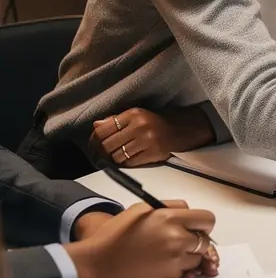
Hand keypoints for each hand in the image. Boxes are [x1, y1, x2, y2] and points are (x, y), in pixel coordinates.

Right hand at [65, 199, 216, 277]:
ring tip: (168, 254)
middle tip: (182, 241)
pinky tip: (162, 266)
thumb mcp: (141, 209)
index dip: (203, 223)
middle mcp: (176, 239)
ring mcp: (174, 261)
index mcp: (170, 218)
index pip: (207, 219)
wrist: (95, 265)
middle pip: (206, 241)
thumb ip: (169, 207)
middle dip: (198, 240)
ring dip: (189, 256)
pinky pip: (185, 273)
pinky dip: (179, 271)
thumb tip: (188, 212)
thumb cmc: (115, 235)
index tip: (196, 226)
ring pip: (198, 258)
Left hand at [91, 106, 213, 165]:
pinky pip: (129, 163)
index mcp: (134, 114)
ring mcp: (147, 141)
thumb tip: (95, 125)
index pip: (103, 129)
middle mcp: (140, 126)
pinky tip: (129, 158)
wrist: (179, 129)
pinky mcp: (153, 154)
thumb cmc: (153, 122)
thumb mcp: (136, 116)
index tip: (94, 143)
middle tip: (105, 152)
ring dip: (116, 157)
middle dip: (104, 150)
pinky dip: (126, 163)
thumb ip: (115, 120)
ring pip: (117, 156)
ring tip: (120, 154)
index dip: (95, 139)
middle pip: (108, 145)